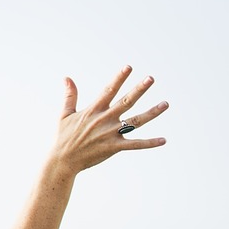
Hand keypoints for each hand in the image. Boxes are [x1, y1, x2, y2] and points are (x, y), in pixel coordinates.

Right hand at [47, 66, 168, 177]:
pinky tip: (163, 140)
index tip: (128, 67)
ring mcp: (111, 133)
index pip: (109, 90)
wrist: (63, 160)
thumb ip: (70, 96)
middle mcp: (105, 120)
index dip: (119, 78)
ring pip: (136, 121)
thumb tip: (67, 78)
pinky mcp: (114, 147)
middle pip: (126, 102)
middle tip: (151, 78)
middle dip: (139, 89)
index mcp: (93, 110)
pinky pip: (136, 144)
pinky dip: (150, 143)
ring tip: (166, 104)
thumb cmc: (63, 137)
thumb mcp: (64, 114)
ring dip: (152, 112)